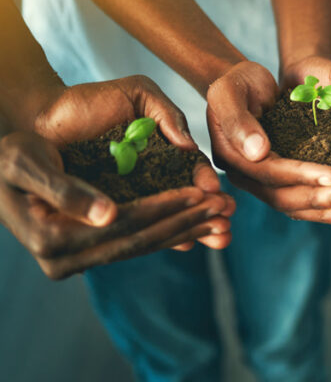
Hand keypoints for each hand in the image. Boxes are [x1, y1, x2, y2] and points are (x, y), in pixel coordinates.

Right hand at [0, 131, 231, 278]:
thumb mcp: (28, 163)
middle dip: (186, 221)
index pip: (123, 225)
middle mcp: (64, 259)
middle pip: (138, 240)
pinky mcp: (89, 251)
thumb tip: (108, 215)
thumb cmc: (12, 154)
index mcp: (51, 239)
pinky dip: (169, 232)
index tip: (203, 192)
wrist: (0, 164)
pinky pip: (135, 243)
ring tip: (224, 216)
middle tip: (227, 206)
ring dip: (186, 230)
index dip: (166, 208)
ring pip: (141, 245)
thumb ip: (64, 189)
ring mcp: (76, 259)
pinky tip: (199, 223)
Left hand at [31, 76, 231, 249]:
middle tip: (228, 224)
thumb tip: (190, 147)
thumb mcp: (137, 95)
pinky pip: (136, 226)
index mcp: (162, 151)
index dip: (207, 184)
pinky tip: (182, 245)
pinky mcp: (106, 210)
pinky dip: (159, 236)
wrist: (40, 116)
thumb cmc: (88, 101)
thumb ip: (166, 114)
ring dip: (194, 229)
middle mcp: (150, 177)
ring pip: (166, 217)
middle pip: (187, 200)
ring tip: (218, 238)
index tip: (218, 195)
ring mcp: (130, 196)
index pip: (191, 171)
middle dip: (210, 213)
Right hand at [208, 60, 330, 224]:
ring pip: (292, 204)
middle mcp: (243, 175)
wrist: (243, 86)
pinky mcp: (277, 180)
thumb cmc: (238, 83)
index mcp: (230, 156)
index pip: (269, 172)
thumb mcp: (229, 92)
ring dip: (324, 209)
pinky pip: (299, 200)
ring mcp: (259, 181)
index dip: (302, 175)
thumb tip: (258, 153)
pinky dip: (322, 207)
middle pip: (282, 196)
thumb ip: (239, 121)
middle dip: (318, 197)